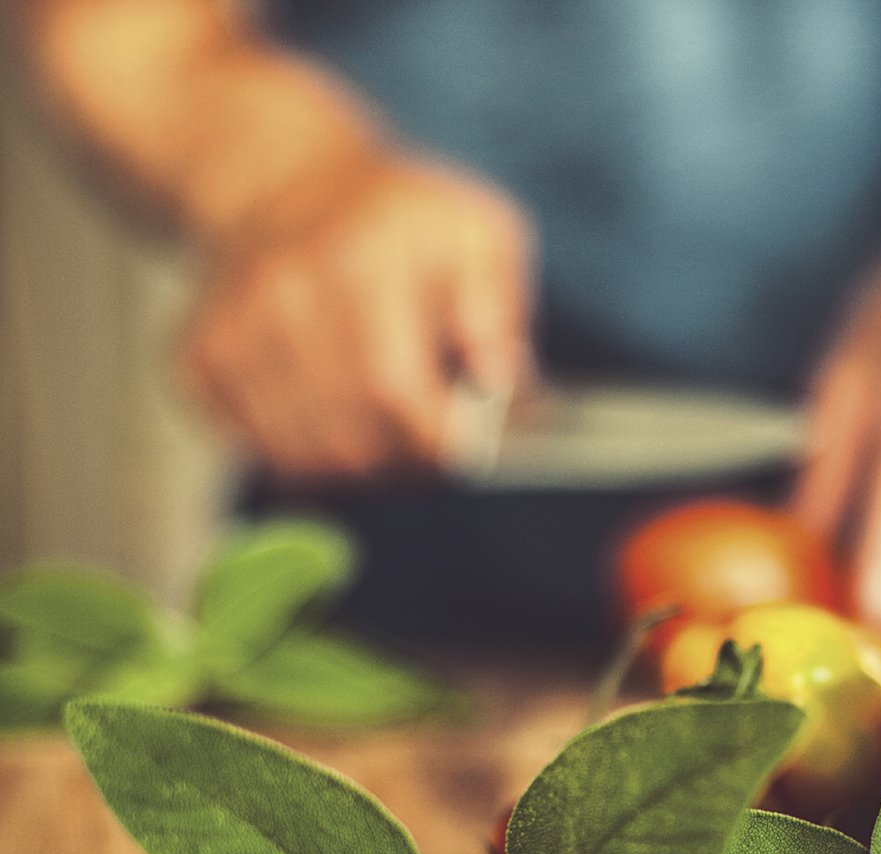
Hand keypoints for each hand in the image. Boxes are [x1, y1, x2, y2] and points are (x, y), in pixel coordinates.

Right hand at [180, 149, 533, 476]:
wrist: (279, 183)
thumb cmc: (398, 221)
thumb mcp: (476, 234)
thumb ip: (501, 312)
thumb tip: (503, 384)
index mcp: (360, 262)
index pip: (396, 394)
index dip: (439, 444)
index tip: (469, 448)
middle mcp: (284, 297)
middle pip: (352, 443)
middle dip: (408, 463)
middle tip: (434, 441)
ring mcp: (234, 332)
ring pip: (306, 460)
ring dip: (360, 466)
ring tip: (386, 426)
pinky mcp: (200, 361)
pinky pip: (260, 450)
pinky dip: (306, 454)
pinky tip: (331, 412)